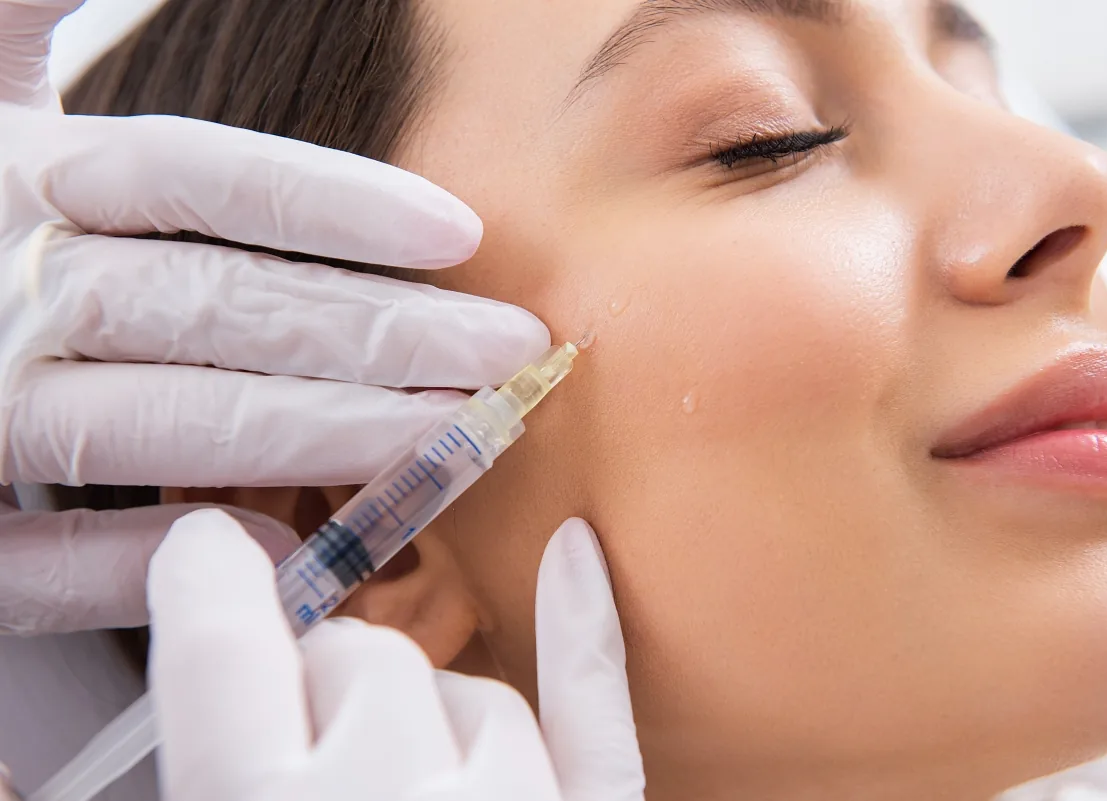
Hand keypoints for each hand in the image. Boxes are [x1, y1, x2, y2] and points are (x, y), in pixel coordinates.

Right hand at [0, 0, 547, 634]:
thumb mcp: (0, 121)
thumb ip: (23, 26)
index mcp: (11, 178)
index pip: (189, 175)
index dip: (332, 204)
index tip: (458, 234)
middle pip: (215, 305)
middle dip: (379, 333)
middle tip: (507, 352)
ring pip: (161, 426)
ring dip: (318, 437)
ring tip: (446, 440)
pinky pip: (50, 564)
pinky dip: (166, 560)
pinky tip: (285, 551)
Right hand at [147, 510, 645, 800]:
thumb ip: (211, 750)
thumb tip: (202, 676)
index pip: (225, 643)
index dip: (209, 580)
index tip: (210, 549)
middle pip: (360, 656)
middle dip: (333, 689)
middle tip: (311, 764)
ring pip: (470, 691)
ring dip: (434, 731)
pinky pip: (593, 715)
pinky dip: (585, 634)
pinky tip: (575, 553)